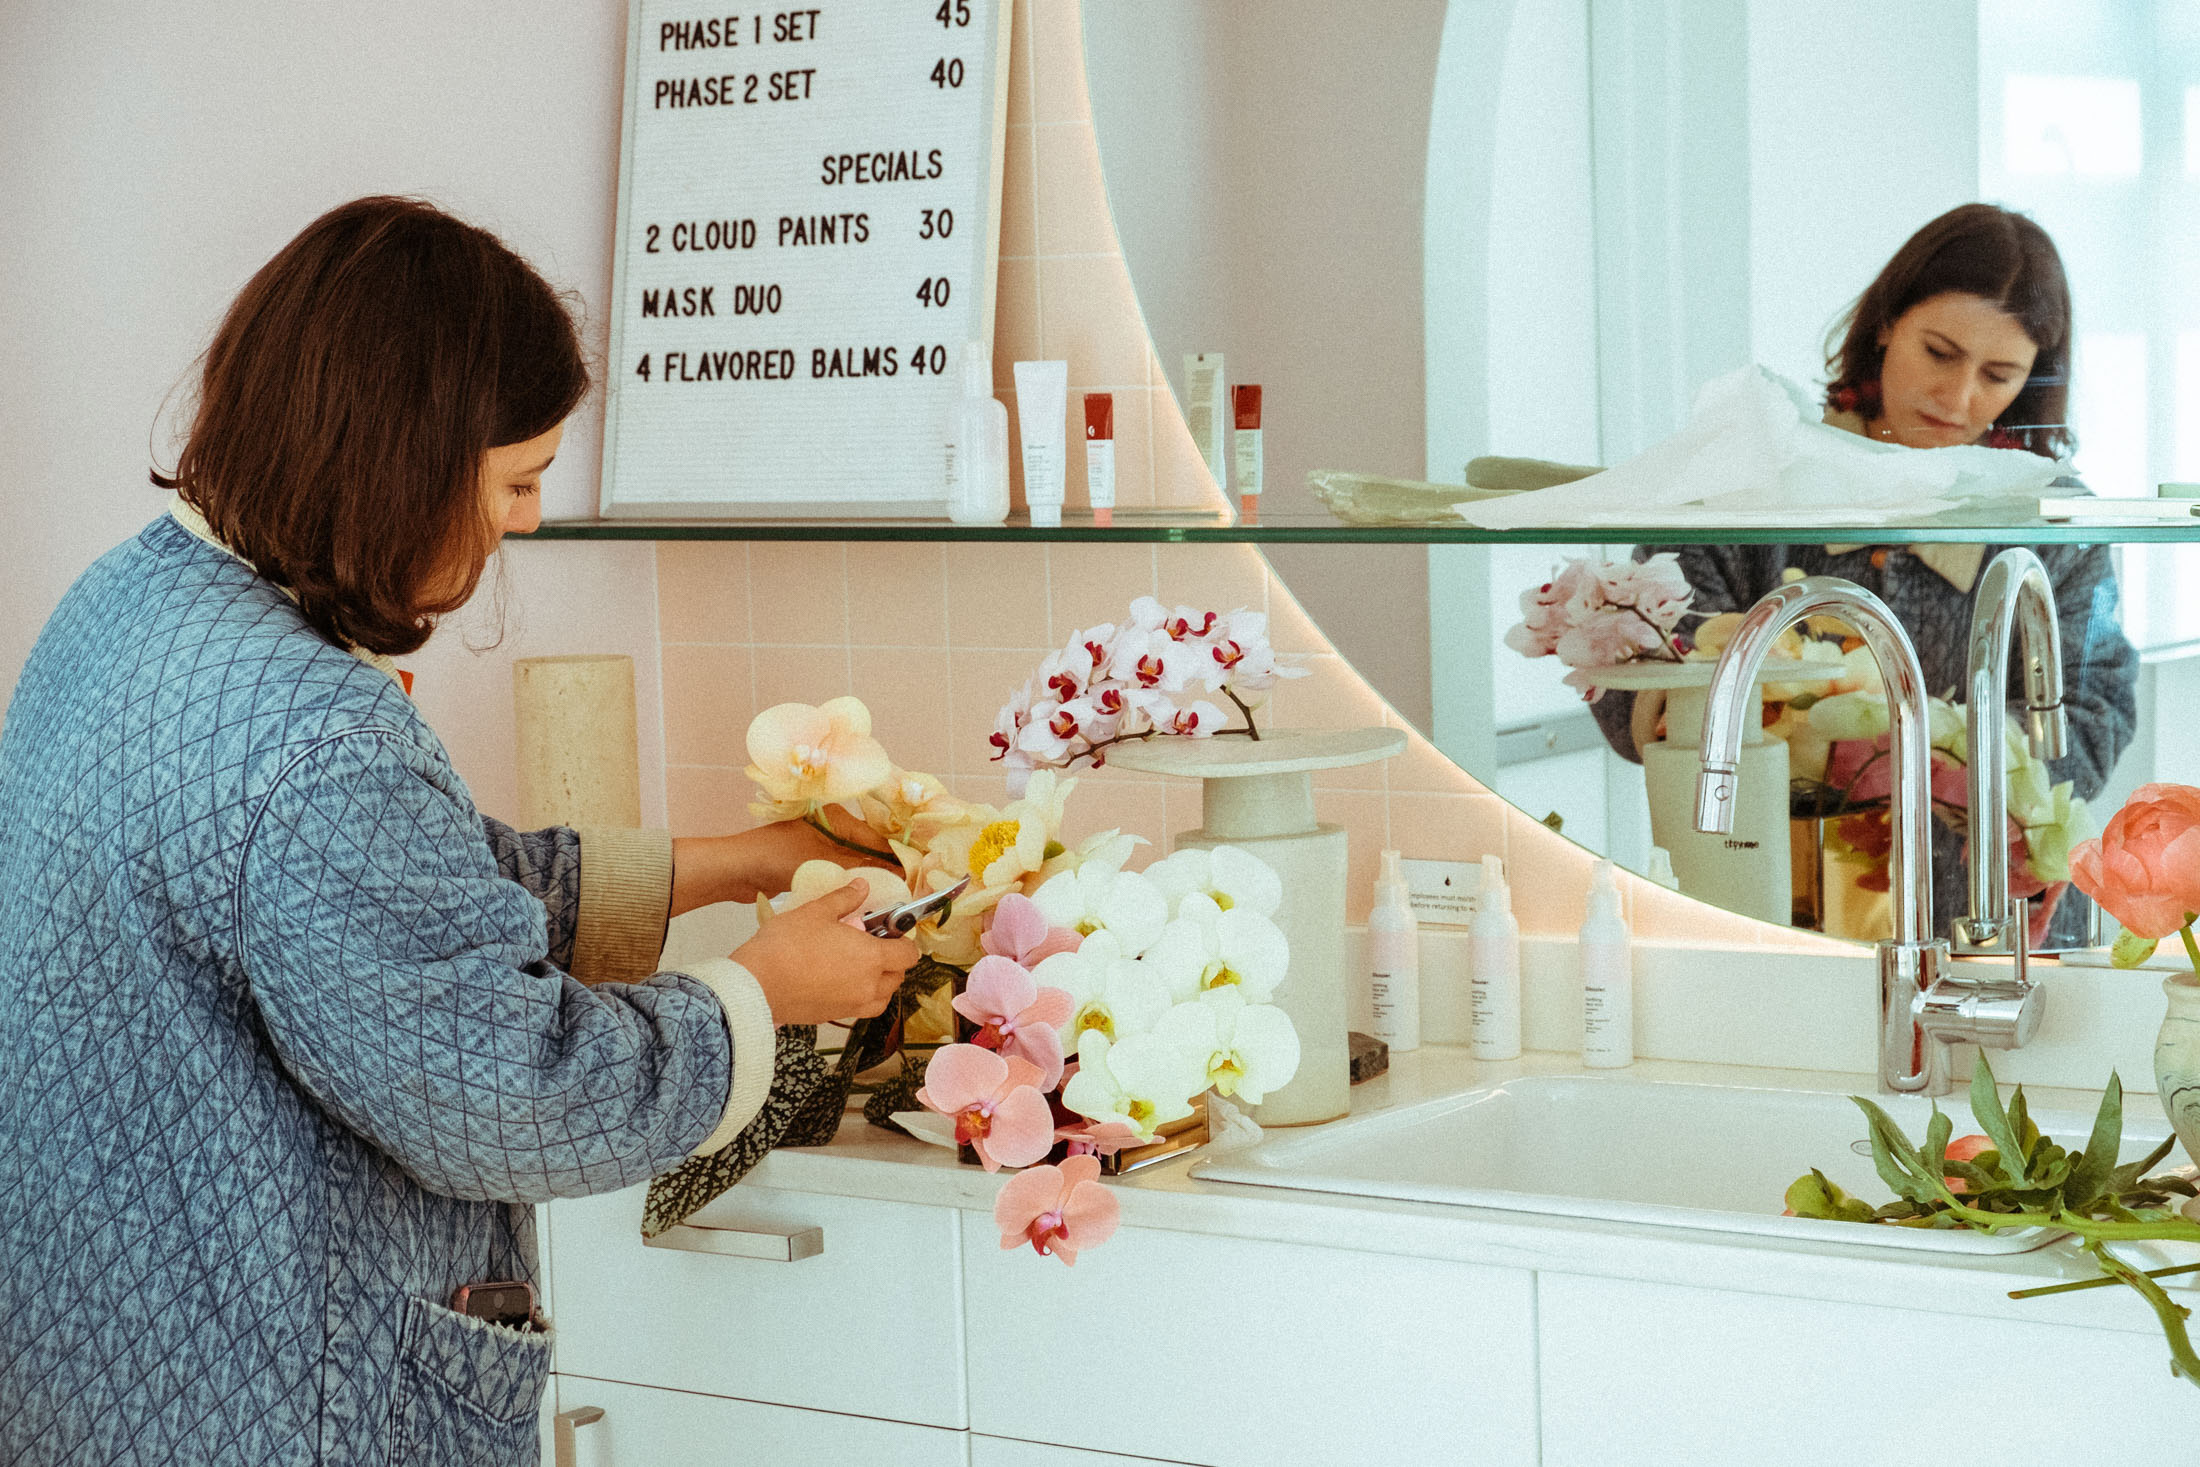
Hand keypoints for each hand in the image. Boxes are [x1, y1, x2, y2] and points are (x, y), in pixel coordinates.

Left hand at [672, 813, 897, 914]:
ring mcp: (817, 844)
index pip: (877, 837)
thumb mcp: (825, 863)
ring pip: (852, 862)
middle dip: (884, 869)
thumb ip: (862, 868)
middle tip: (903, 890)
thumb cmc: (777, 859)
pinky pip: (836, 871)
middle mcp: (829, 826)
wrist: (734, 871)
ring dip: (865, 878)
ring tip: (886, 897)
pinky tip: (859, 899)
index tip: (914, 875)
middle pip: (866, 849)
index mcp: (836, 817)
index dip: (896, 856)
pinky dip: (847, 882)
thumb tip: (897, 874)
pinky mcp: (806, 861)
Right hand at [732, 879, 916, 1025]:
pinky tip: (841, 984)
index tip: (890, 933)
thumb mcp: (817, 912)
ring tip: (860, 968)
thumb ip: (844, 899)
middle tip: (872, 946)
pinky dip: (860, 998)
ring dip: (880, 984)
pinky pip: (860, 1010)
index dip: (904, 942)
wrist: (757, 983)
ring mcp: (852, 1005)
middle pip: (898, 978)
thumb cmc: (787, 944)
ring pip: (881, 998)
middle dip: (893, 962)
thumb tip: (862, 887)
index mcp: (871, 958)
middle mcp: (868, 986)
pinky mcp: (833, 1017)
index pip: (908, 955)